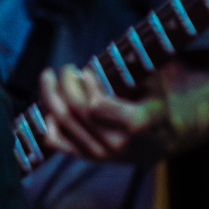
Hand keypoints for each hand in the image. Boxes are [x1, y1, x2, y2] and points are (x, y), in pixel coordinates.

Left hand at [37, 63, 170, 164]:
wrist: (161, 140)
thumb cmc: (155, 102)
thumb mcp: (155, 83)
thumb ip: (136, 69)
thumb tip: (118, 51)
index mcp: (136, 123)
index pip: (97, 106)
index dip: (86, 85)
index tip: (86, 71)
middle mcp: (118, 143)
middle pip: (76, 110)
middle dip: (66, 83)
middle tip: (68, 68)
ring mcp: (102, 154)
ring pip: (63, 122)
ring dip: (51, 94)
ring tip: (49, 77)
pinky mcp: (89, 158)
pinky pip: (58, 142)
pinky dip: (47, 123)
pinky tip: (49, 106)